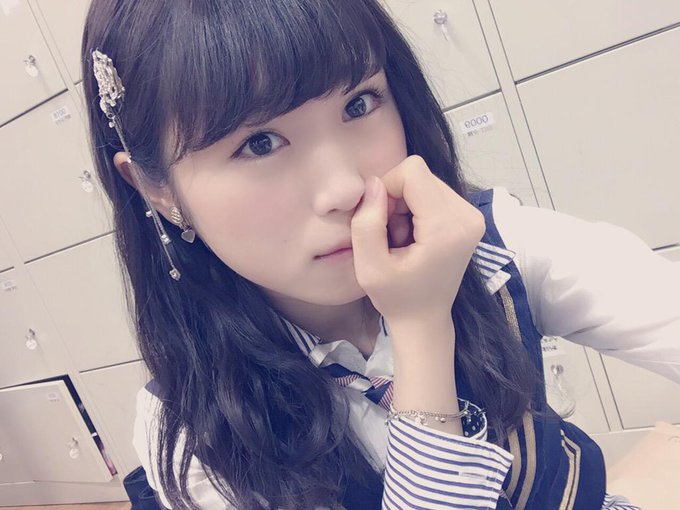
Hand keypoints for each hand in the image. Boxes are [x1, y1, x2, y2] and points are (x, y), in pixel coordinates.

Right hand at [350, 155, 484, 322]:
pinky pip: (434, 192)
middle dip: (397, 198)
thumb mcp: (369, 268)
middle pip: (420, 175)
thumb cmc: (396, 298)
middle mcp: (468, 216)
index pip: (413, 171)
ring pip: (426, 181)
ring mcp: (473, 216)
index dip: (387, 188)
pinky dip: (417, 209)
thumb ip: (366, 224)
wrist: (425, 320)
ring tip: (403, 239)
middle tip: (392, 235)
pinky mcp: (470, 218)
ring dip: (406, 205)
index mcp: (447, 227)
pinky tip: (414, 237)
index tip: (381, 221)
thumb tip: (373, 184)